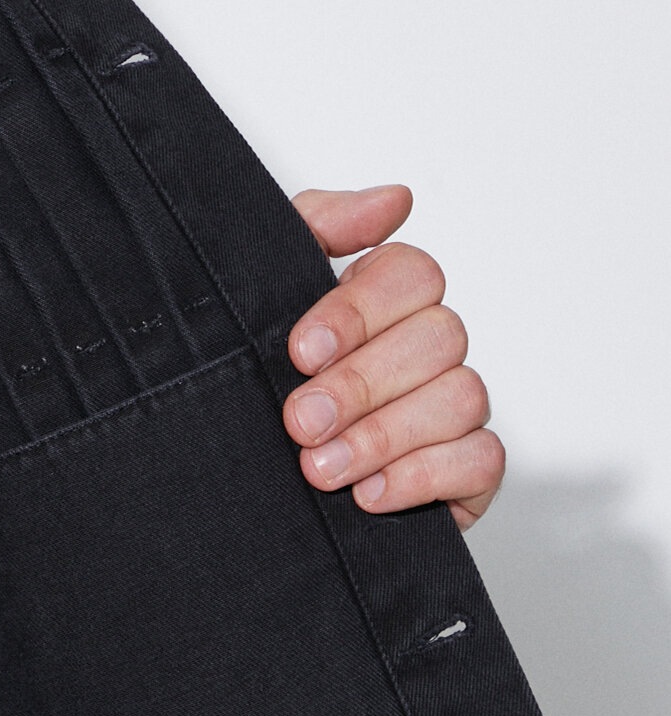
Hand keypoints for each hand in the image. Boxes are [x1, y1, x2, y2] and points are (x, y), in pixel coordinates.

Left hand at [284, 185, 503, 530]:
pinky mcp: (470, 473)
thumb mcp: (266, 300)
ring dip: (384, 436)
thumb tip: (395, 201)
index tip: (301, 353)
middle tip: (301, 422)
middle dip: (362, 383)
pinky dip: (421, 477)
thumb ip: (318, 229)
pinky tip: (369, 494)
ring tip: (321, 469)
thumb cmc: (266, 394)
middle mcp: (430, 352)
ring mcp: (455, 412)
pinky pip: (482, 459)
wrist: (249, 498)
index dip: (359, 312)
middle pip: (440, 335)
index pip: (413, 274)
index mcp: (388, 305)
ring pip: (461, 397)